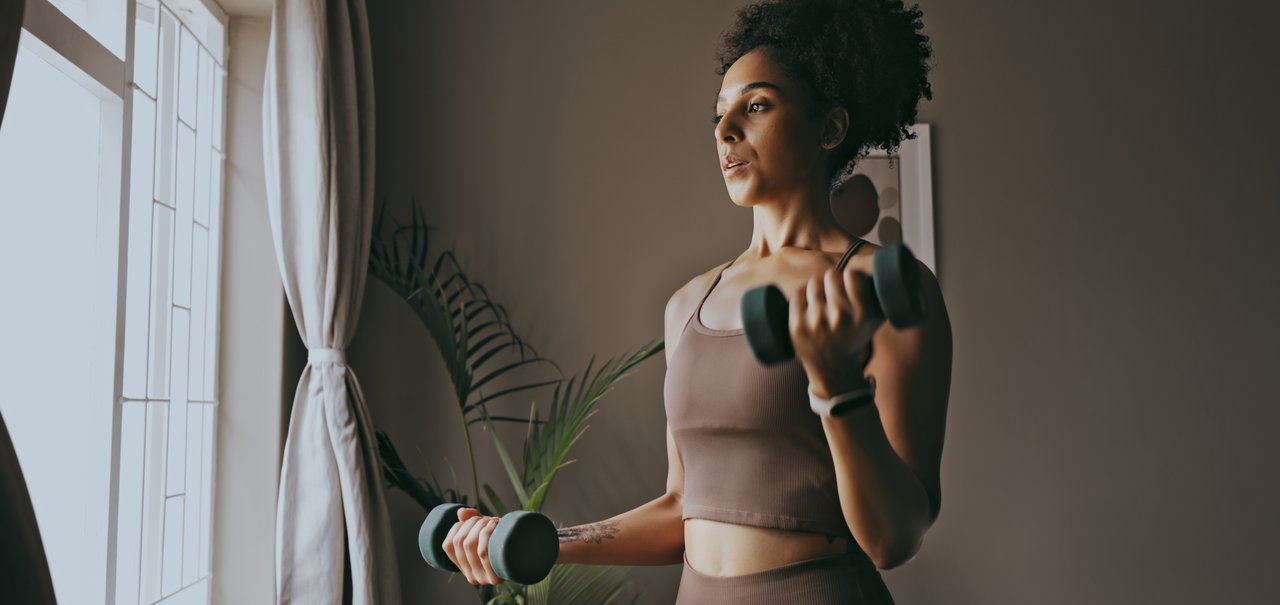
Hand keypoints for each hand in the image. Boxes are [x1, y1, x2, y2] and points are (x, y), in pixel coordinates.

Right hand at [442, 507, 502, 584]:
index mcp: (464, 568)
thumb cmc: (504, 540)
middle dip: (472, 523)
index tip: (470, 519)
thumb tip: (460, 513)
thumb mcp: (484, 529)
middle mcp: (471, 577)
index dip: (456, 527)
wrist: (530, 551)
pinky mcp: (495, 577)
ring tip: (493, 521)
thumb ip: (470, 519)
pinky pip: (483, 553)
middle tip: (487, 519)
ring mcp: (483, 579)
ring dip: (480, 525)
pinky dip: (486, 533)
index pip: (447, 546)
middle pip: (461, 542)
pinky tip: (495, 524)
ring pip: (471, 545)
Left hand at [789, 262, 875, 397]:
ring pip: (813, 283)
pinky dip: (802, 295)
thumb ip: (880, 297)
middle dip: (831, 281)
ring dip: (817, 287)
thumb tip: (882, 270)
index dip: (849, 276)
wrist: (832, 369)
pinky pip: (797, 294)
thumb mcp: (874, 321)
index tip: (848, 282)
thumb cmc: (854, 338)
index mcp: (861, 315)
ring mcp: (817, 322)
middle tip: (832, 291)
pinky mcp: (797, 326)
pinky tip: (807, 304)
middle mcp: (840, 318)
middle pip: (830, 275)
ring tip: (821, 298)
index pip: (852, 275)